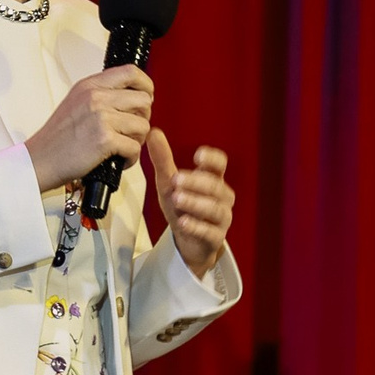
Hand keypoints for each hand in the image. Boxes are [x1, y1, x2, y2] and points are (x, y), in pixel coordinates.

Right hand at [24, 64, 153, 193]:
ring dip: (137, 141)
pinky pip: (135, 148)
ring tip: (124, 147)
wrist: (39, 160)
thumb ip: (100, 95)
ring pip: (143, 126)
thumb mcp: (75, 103)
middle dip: (144, 118)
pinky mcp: (104, 140)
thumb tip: (129, 96)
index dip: (146, 85)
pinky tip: (119, 161)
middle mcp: (96, 97)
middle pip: (143, 100)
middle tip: (133, 130)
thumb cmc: (56, 139)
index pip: (131, 72)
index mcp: (90, 85)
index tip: (146, 97)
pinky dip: (131, 159)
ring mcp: (101, 117)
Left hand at [146, 131, 233, 278]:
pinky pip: (209, 232)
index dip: (212, 159)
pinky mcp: (215, 238)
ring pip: (214, 209)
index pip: (220, 165)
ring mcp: (220, 218)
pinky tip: (183, 222)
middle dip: (196, 182)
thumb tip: (153, 133)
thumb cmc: (183, 208)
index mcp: (213, 180)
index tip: (198, 155)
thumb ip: (163, 159)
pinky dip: (196, 226)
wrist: (188, 242)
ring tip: (177, 198)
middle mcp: (221, 198)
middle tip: (176, 179)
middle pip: (215, 186)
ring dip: (195, 202)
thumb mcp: (168, 183)